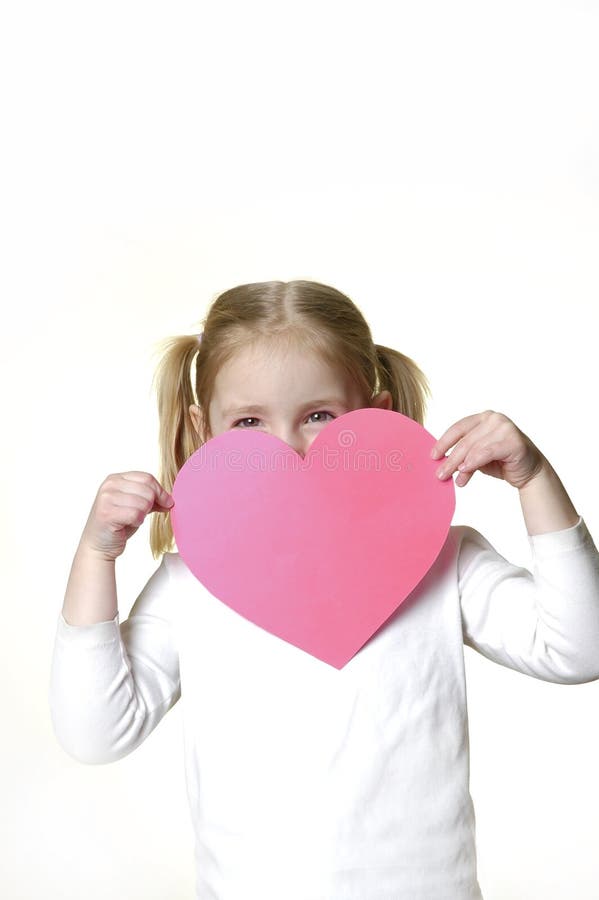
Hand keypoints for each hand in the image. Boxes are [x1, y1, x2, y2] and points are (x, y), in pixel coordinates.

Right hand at [80, 472, 174, 560]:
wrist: (99, 545)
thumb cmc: (117, 525)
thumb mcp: (135, 506)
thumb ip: (150, 499)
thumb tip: (170, 500)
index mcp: (116, 478)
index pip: (147, 477)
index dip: (160, 491)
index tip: (167, 503)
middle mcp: (110, 485)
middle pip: (148, 489)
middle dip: (152, 504)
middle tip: (142, 514)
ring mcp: (106, 498)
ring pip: (144, 502)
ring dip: (143, 515)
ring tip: (131, 519)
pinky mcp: (107, 513)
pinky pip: (136, 514)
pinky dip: (137, 521)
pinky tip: (128, 524)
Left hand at [430, 410, 544, 489]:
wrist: (528, 472)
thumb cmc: (501, 462)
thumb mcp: (477, 457)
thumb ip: (462, 455)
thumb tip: (441, 463)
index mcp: (483, 417)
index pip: (458, 428)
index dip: (443, 442)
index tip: (433, 456)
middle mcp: (494, 418)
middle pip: (464, 440)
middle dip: (450, 459)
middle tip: (439, 474)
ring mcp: (505, 427)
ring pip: (474, 448)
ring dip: (460, 465)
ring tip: (452, 479)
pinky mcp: (513, 441)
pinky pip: (487, 452)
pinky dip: (474, 462)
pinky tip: (464, 471)